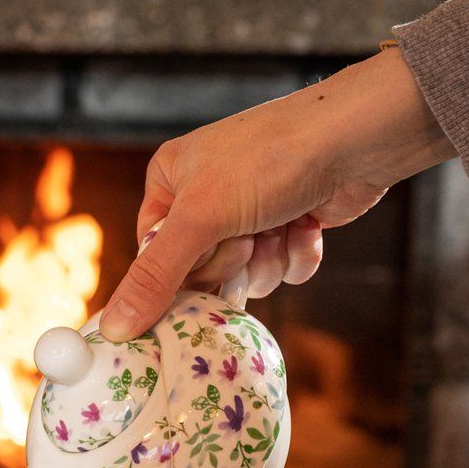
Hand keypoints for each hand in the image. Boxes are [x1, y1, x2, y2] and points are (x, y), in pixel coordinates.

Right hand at [99, 48, 455, 340]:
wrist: (357, 138)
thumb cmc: (271, 160)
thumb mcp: (200, 219)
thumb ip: (155, 278)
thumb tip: (112, 329)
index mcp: (170, 181)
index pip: (153, 255)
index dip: (180, 272)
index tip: (206, 263)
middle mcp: (206, 195)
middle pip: (199, 271)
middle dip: (231, 261)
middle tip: (249, 235)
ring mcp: (251, 210)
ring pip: (244, 274)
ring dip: (267, 260)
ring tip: (282, 224)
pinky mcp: (290, 223)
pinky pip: (281, 268)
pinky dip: (296, 254)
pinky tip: (308, 225)